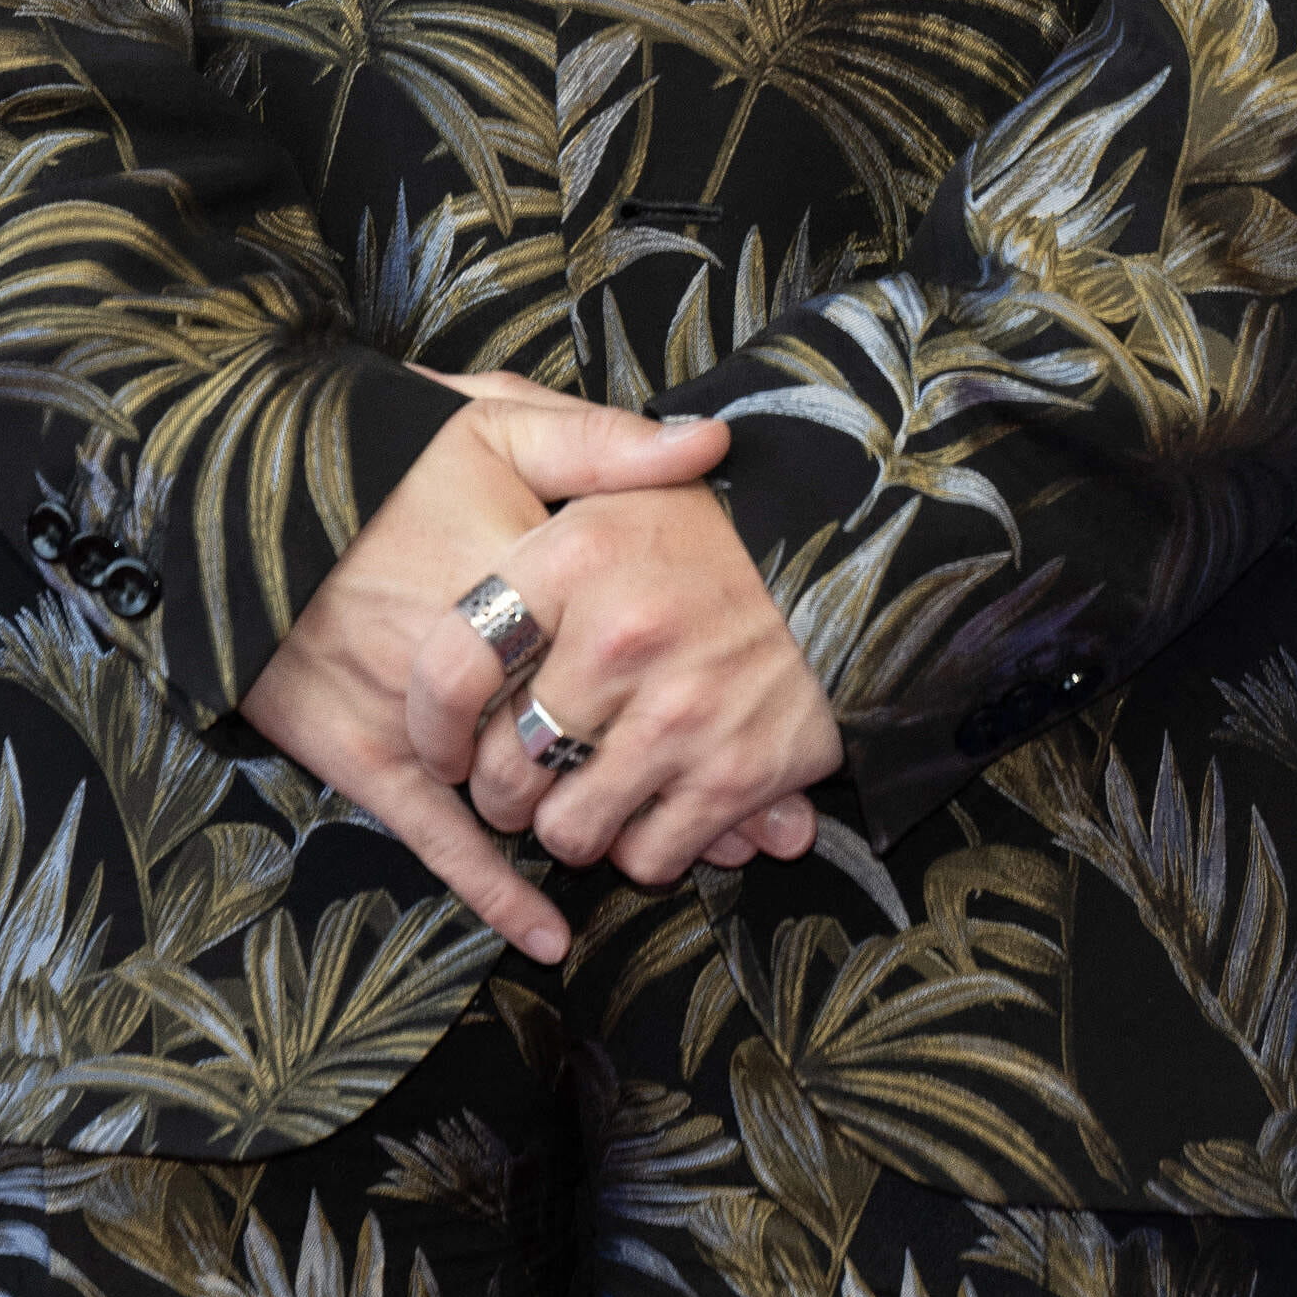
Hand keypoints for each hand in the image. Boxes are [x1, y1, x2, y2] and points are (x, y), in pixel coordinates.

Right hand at [239, 379, 734, 963]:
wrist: (242, 501)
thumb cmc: (382, 451)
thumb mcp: (494, 420)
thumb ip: (604, 441)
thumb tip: (711, 442)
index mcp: (520, 577)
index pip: (633, 642)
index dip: (706, 676)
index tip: (779, 710)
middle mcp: (479, 662)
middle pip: (598, 730)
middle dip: (679, 769)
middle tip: (765, 817)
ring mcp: (422, 723)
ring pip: (534, 794)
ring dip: (613, 828)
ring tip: (704, 860)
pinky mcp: (367, 761)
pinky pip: (439, 841)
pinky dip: (495, 891)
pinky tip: (551, 932)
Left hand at [407, 468, 843, 890]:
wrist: (864, 564)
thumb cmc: (722, 533)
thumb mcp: (630, 477)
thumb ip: (558, 469)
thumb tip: (475, 440)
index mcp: (578, 552)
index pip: (453, 666)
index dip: (432, 723)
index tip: (444, 743)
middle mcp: (622, 633)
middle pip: (504, 773)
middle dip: (509, 789)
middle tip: (536, 769)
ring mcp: (680, 710)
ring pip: (569, 833)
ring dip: (577, 826)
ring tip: (598, 784)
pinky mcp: (734, 773)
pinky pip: (647, 857)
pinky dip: (648, 844)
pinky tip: (661, 797)